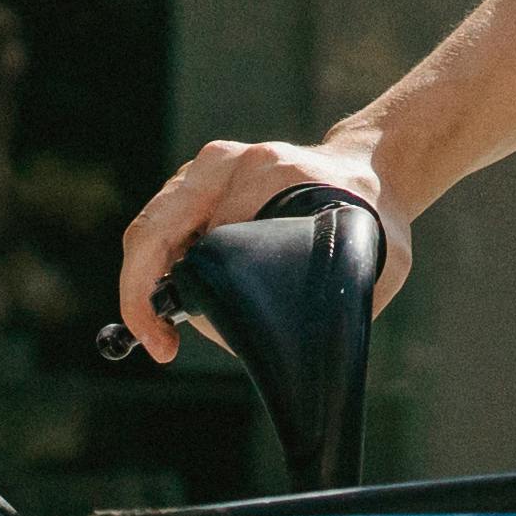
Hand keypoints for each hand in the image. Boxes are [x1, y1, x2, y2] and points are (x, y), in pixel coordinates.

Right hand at [117, 136, 411, 362]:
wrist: (371, 170)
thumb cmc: (374, 220)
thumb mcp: (373, 261)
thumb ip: (336, 307)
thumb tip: (279, 352)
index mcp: (261, 171)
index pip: (194, 239)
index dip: (165, 294)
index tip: (166, 343)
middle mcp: (224, 163)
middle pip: (152, 232)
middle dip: (141, 296)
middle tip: (160, 347)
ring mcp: (206, 168)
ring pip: (150, 231)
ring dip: (149, 283)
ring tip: (171, 330)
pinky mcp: (197, 179)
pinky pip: (160, 227)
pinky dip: (160, 267)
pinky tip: (187, 297)